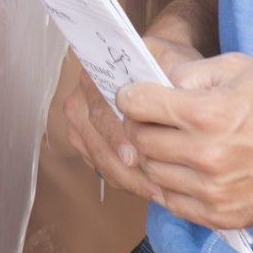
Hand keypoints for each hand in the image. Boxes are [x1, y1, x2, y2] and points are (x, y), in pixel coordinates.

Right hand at [52, 34, 202, 203]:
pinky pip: (102, 168)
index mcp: (94, 74)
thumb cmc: (165, 62)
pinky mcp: (87, 144)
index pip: (98, 110)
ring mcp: (80, 124)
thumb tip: (172, 98)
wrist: (157, 63)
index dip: (116, 137)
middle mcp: (80, 98)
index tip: (136, 158)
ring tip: (159, 192)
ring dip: (127, 180)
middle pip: (95, 141)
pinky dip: (125, 181)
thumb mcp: (170, 59)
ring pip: (98, 159)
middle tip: (153, 186)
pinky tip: (151, 189)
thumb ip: (168, 75)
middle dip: (124, 169)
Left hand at [117, 52, 252, 231]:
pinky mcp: (222, 215)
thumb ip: (190, 72)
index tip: (133, 96)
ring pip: (152, 173)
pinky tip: (182, 171)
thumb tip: (157, 82)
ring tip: (170, 145)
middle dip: (139, 125)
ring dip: (153, 157)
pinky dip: (170, 186)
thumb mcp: (238, 68)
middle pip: (140, 141)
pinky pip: (173, 204)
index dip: (130, 96)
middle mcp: (204, 155)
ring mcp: (212, 190)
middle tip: (151, 120)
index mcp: (205, 113)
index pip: (138, 105)